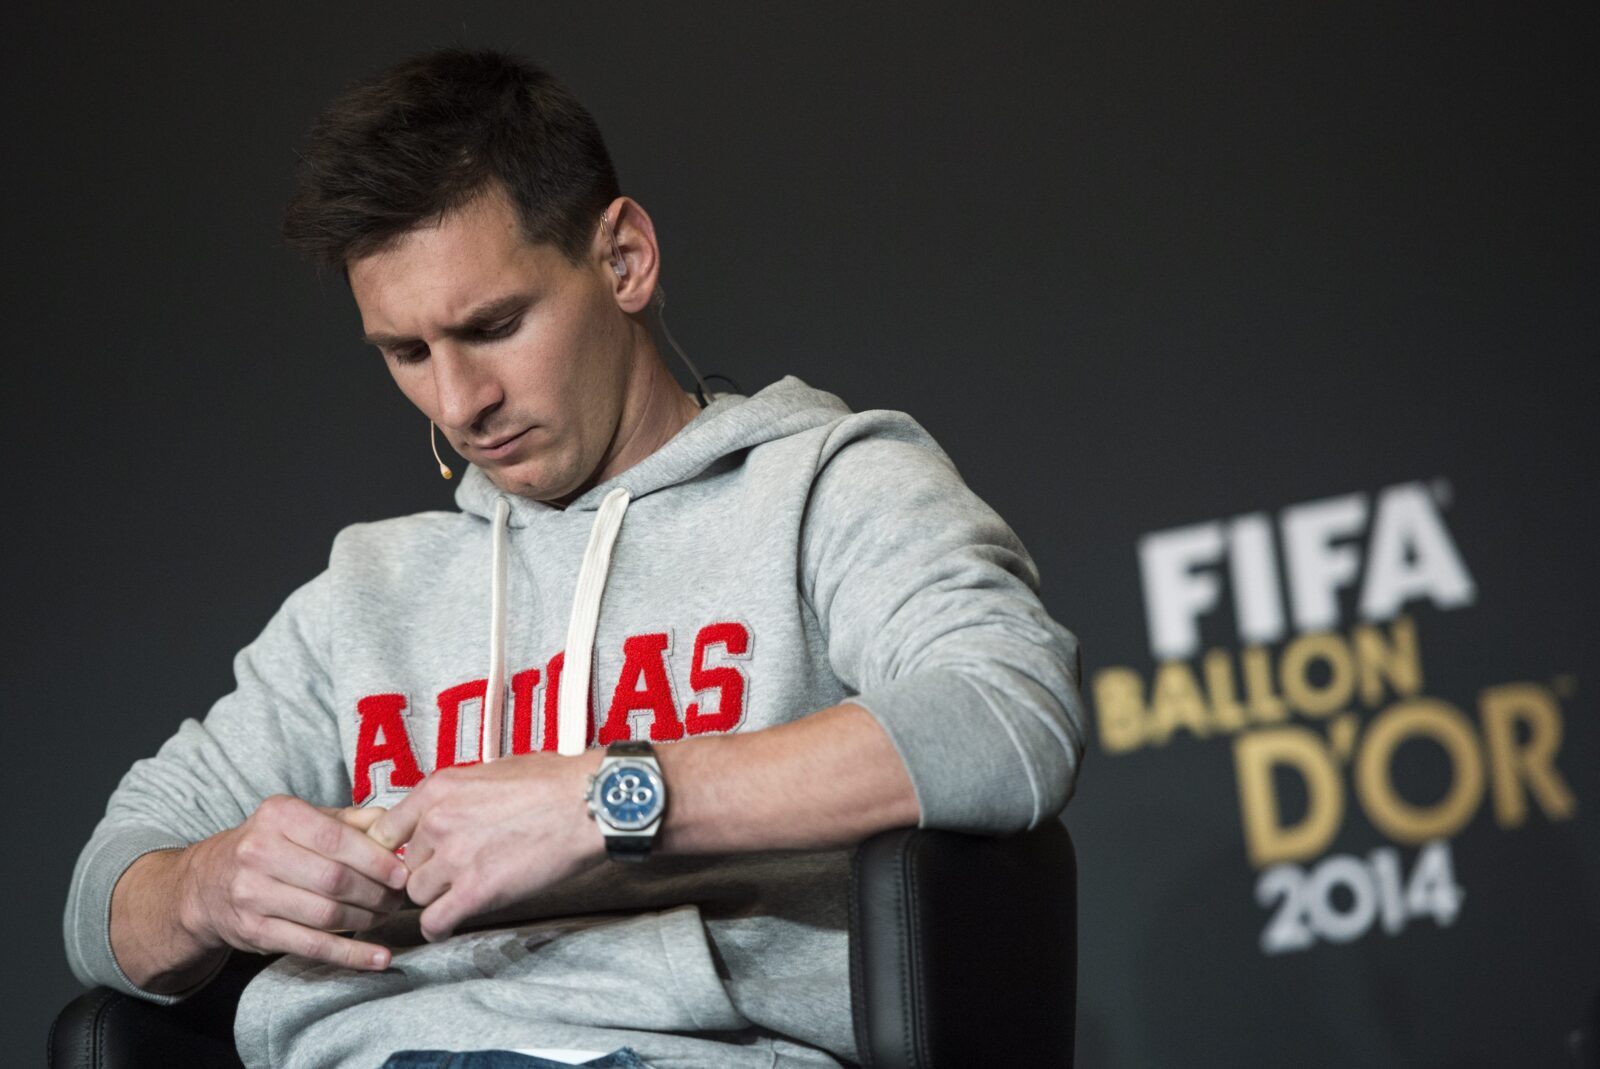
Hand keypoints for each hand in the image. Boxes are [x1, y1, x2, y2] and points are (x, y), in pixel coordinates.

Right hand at [178, 794, 409, 970]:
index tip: (402, 873)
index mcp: (277, 815)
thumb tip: (393, 825)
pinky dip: (351, 955)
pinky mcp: (254, 932)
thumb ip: (348, 820)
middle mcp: (259, 852)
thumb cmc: (269, 845)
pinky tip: (379, 958)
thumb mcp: (300, 820)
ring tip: (386, 917)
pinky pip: (312, 946)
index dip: (376, 860)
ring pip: (326, 914)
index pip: (337, 839)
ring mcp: (252, 894)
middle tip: (398, 899)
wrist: (206, 884)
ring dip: (367, 920)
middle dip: (376, 893)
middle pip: (334, 879)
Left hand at [368, 752, 604, 942]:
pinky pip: (434, 923)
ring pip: (418, 894)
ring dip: (436, 897)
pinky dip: (438, 929)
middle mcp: (437, 822)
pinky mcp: (475, 891)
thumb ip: (460, 795)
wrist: (588, 803)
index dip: (398, 848)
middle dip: (426, 871)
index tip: (412, 857)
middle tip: (450, 874)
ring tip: (457, 896)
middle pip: (406, 864)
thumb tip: (453, 808)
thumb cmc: (554, 782)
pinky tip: (449, 926)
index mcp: (438, 789)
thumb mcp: (492, 771)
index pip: (387, 829)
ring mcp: (454, 858)